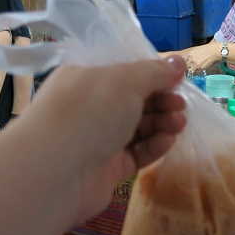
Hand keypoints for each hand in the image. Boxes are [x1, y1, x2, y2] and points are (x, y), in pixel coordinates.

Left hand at [16, 56, 186, 221]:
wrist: (53, 172)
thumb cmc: (88, 113)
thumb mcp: (125, 82)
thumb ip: (155, 72)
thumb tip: (178, 61)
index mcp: (86, 78)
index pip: (124, 73)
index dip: (153, 75)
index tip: (178, 78)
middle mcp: (90, 107)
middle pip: (134, 100)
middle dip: (161, 100)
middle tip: (181, 105)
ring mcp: (97, 139)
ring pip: (137, 127)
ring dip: (161, 122)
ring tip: (179, 123)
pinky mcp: (107, 168)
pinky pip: (136, 153)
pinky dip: (154, 145)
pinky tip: (169, 140)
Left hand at [186, 42, 219, 71]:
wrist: (214, 51)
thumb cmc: (207, 48)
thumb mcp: (196, 49)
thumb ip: (191, 55)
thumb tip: (187, 58)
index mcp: (190, 54)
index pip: (182, 61)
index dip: (183, 62)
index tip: (183, 63)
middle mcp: (191, 60)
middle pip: (185, 66)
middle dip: (186, 67)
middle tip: (188, 67)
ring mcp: (196, 65)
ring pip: (189, 71)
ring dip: (191, 70)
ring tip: (193, 69)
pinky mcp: (201, 69)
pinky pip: (196, 72)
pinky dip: (197, 71)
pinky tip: (199, 69)